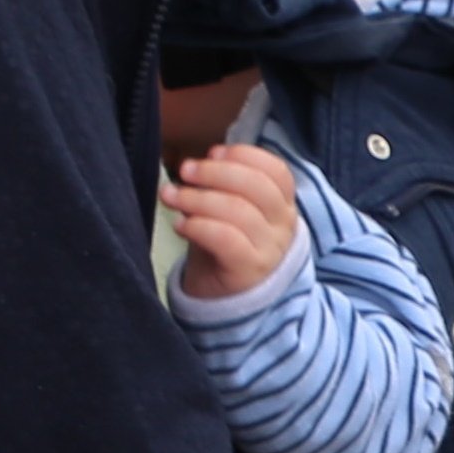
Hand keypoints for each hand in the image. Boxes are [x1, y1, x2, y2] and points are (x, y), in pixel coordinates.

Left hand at [161, 143, 301, 299]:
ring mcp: (269, 249)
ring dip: (197, 198)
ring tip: (170, 196)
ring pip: (237, 210)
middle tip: (185, 170)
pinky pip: (226, 239)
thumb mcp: (231, 210)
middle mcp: (282, 225)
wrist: (224, 300)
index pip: (276, 171)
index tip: (212, 152)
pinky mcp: (249, 270)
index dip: (244, 156)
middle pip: (256, 186)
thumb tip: (201, 161)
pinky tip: (179, 225)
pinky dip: (198, 226)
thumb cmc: (223, 246)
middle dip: (215, 172)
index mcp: (282, 205)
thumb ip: (224, 186)